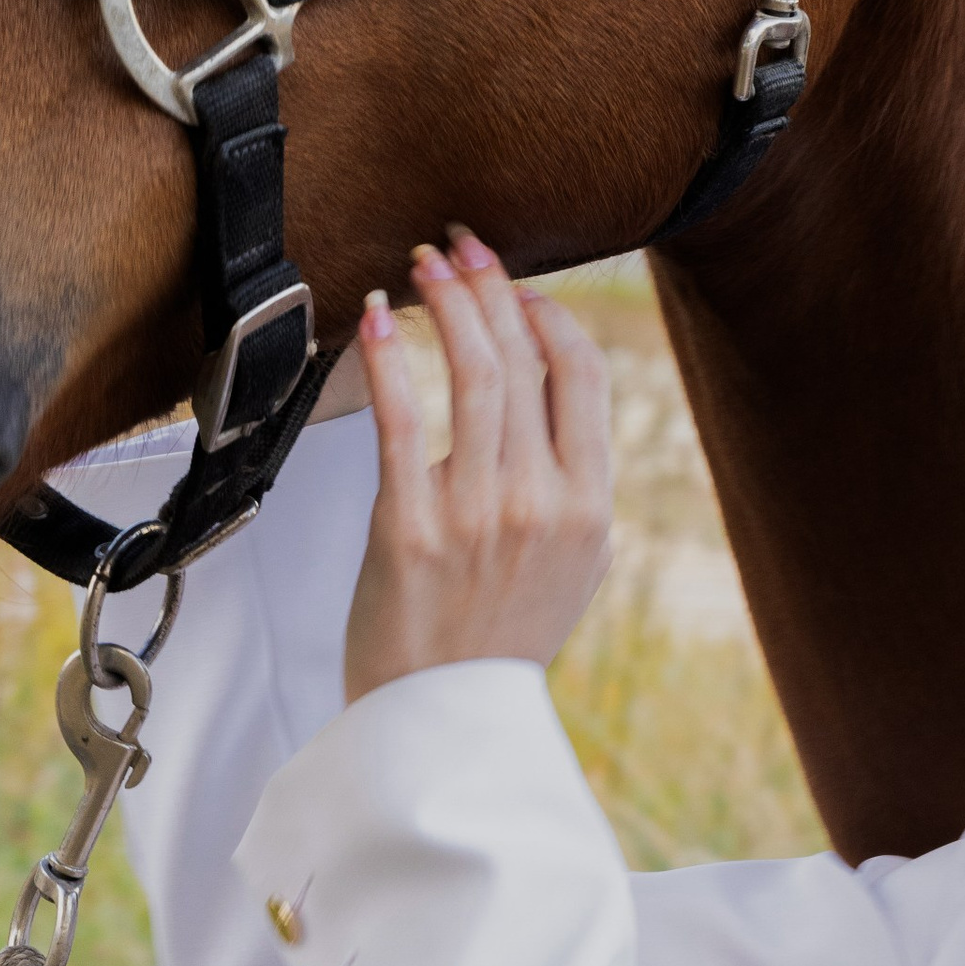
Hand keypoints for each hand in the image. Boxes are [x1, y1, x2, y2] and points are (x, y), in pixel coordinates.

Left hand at [343, 229, 613, 701]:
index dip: (548, 317)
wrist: (441, 721)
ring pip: (472, 375)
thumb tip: (556, 400)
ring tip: (422, 264)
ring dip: (446, 303)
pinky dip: (387, 357)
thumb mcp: (570, 566)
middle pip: (523, 361)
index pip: (583, 376)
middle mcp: (543, 503)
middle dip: (489, 286)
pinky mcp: (412, 528)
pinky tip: (374, 320)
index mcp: (590, 507)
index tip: (515, 288)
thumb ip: (572, 486)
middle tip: (459, 243)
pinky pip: (402, 419)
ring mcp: (479, 515)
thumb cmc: (494, 640)